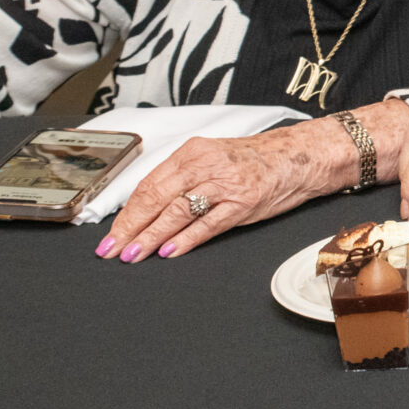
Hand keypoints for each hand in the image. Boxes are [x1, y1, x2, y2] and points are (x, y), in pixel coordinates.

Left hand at [98, 122, 345, 262]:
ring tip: (133, 255)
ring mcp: (225, 185)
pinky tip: (169, 252)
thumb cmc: (253, 161)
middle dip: (130, 228)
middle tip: (111, 250)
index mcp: (192, 153)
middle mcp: (205, 165)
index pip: (149, 185)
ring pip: (177, 212)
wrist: (297, 157)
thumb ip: (182, 179)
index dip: (126, 213)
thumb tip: (145, 209)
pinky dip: (186, 239)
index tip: (111, 234)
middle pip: (157, 199)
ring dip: (151, 237)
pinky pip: (208, 224)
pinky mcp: (243, 203)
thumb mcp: (212, 159)